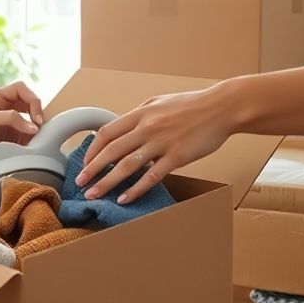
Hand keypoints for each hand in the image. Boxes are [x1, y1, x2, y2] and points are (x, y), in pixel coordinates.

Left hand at [0, 82, 44, 157]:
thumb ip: (9, 119)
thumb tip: (32, 126)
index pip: (21, 88)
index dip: (32, 99)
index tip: (35, 117)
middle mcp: (7, 103)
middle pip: (30, 99)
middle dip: (37, 112)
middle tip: (38, 126)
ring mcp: (13, 116)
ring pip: (33, 113)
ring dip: (37, 122)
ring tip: (35, 134)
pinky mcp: (17, 129)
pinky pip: (32, 127)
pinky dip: (34, 133)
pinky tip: (30, 140)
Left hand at [73, 83, 236, 203]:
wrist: (223, 107)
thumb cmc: (192, 106)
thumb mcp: (159, 103)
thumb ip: (140, 116)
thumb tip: (123, 129)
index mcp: (141, 113)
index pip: (108, 132)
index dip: (93, 149)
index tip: (85, 162)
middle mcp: (148, 127)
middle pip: (112, 151)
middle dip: (92, 169)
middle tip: (80, 183)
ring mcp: (162, 142)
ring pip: (127, 165)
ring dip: (107, 182)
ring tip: (94, 194)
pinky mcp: (178, 156)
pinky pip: (152, 176)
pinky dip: (136, 189)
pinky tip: (125, 199)